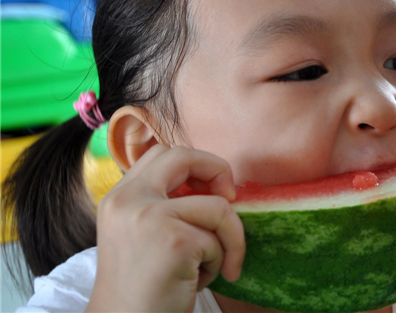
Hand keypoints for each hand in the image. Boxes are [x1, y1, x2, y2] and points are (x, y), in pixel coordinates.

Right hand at [87, 145, 245, 312]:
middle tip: (231, 202)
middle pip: (185, 157)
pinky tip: (195, 282)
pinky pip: (219, 241)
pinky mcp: (174, 241)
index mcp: (120, 197)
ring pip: (219, 207)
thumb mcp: (143, 234)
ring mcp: (149, 217)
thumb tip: (219, 188)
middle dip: (219, 173)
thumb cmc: (143, 287)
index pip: (163, 153)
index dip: (196, 164)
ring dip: (227, 240)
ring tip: (209, 266)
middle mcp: (129, 200)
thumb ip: (166, 204)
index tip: (211, 192)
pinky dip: (218, 263)